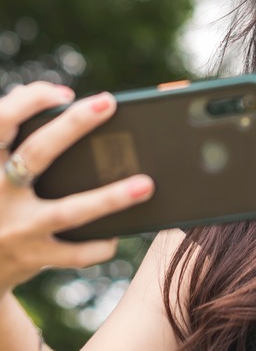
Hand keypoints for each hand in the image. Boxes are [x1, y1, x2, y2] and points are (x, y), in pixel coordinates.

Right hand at [0, 82, 154, 293]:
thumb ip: (12, 131)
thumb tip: (45, 92)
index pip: (0, 121)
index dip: (28, 102)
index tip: (63, 93)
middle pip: (37, 153)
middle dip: (72, 125)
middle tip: (108, 103)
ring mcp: (16, 228)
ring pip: (67, 211)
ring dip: (110, 198)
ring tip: (146, 184)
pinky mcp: (32, 257)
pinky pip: (73, 253)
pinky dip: (98, 245)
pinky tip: (117, 235)